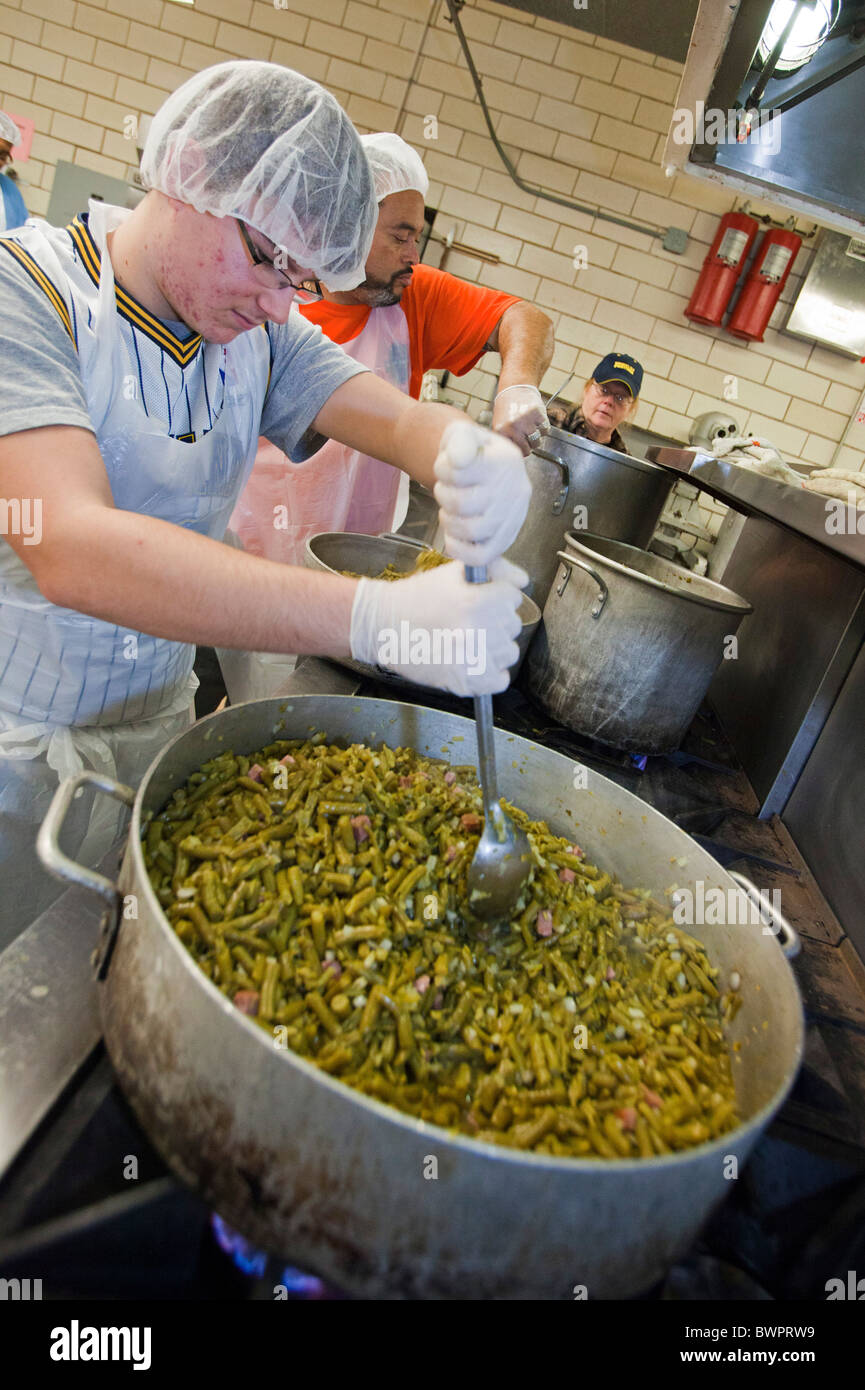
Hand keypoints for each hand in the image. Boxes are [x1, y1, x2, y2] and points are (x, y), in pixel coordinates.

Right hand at [350, 557, 527, 695]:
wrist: (383, 626)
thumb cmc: (417, 597)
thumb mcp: (453, 573)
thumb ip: (495, 569)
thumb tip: (523, 581)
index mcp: (476, 603)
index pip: (512, 597)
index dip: (497, 595)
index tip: (481, 598)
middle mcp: (478, 633)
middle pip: (513, 624)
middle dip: (496, 619)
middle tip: (470, 619)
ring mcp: (472, 660)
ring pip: (509, 652)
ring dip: (495, 646)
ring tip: (470, 640)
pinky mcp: (465, 682)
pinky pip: (499, 680)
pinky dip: (491, 673)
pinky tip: (473, 660)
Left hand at [433, 421, 530, 565]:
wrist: (486, 467)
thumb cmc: (471, 453)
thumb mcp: (462, 434)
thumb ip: (459, 441)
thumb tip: (459, 460)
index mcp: (506, 460)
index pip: (459, 472)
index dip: (442, 470)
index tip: (445, 466)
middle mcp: (516, 489)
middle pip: (462, 504)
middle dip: (443, 496)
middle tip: (445, 489)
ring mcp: (514, 517)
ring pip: (471, 531)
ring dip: (449, 521)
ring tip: (450, 510)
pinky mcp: (506, 539)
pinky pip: (481, 556)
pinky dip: (460, 550)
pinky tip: (452, 537)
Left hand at [492, 384, 548, 455]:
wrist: (515, 388)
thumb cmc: (507, 409)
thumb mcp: (500, 425)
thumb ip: (506, 440)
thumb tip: (516, 456)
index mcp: (501, 431)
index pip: (516, 452)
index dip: (521, 451)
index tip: (522, 448)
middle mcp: (513, 426)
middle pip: (528, 449)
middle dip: (529, 446)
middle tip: (528, 438)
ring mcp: (525, 420)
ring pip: (537, 441)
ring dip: (537, 438)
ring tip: (532, 430)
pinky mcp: (537, 413)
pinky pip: (545, 430)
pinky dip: (543, 428)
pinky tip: (537, 422)